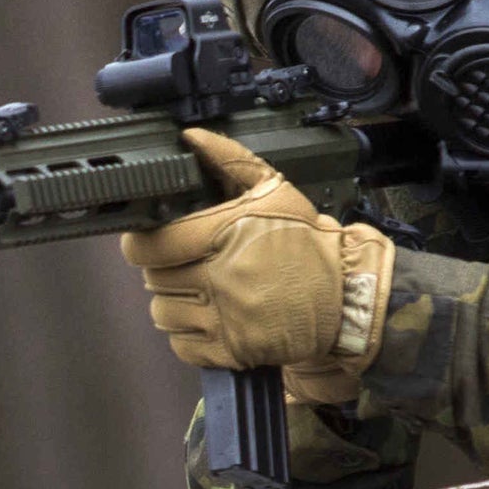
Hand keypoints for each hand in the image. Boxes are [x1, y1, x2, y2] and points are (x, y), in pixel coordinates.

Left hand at [120, 128, 391, 400]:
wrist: (347, 296)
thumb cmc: (309, 243)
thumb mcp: (276, 190)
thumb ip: (230, 160)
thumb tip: (192, 137)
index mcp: (224, 236)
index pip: (150, 247)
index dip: (141, 244)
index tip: (151, 242)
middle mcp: (219, 279)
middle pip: (154, 280)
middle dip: (166, 271)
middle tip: (189, 264)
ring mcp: (224, 319)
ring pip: (163, 313)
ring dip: (176, 303)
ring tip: (200, 292)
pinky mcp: (230, 350)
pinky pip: (182, 345)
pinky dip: (189, 334)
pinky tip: (212, 318)